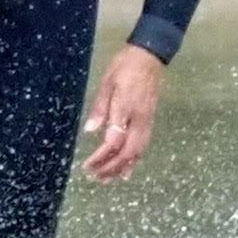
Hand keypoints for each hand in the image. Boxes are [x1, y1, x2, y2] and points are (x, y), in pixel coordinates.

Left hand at [80, 45, 164, 181]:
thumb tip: (90, 131)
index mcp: (126, 109)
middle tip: (95, 178)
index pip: (113, 141)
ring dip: (122, 168)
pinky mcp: (149, 121)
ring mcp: (146, 122)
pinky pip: (143, 147)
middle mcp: (139, 120)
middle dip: (111, 168)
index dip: (100, 157)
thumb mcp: (107, 82)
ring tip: (108, 180)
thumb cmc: (125, 67)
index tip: (87, 166)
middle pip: (127, 152)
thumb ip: (99, 108)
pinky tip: (127, 169)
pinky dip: (134, 161)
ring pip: (137, 152)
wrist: (150, 57)